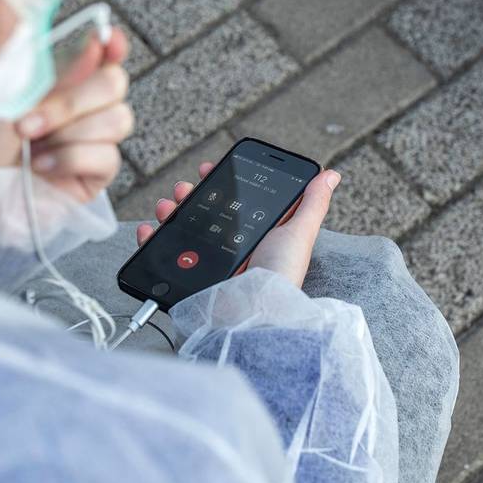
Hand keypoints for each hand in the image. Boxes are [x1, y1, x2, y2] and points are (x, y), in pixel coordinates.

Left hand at [0, 27, 133, 202]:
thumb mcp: (11, 94)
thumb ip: (58, 69)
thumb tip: (96, 42)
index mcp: (58, 78)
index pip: (101, 52)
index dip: (112, 44)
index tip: (108, 41)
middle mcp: (80, 106)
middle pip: (114, 83)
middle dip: (71, 101)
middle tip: (27, 121)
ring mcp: (91, 139)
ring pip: (116, 119)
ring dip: (67, 132)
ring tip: (30, 147)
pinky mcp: (95, 174)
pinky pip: (107, 156)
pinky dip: (69, 159)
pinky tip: (41, 167)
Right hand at [136, 162, 341, 288]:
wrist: (252, 314)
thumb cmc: (278, 276)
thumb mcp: (299, 234)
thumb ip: (311, 204)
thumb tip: (330, 174)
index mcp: (256, 237)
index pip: (235, 202)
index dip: (222, 182)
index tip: (211, 168)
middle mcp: (231, 249)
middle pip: (205, 213)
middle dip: (192, 194)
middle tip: (186, 186)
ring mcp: (208, 264)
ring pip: (182, 229)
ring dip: (170, 210)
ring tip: (168, 205)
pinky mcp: (187, 279)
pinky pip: (164, 256)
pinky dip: (152, 239)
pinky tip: (151, 229)